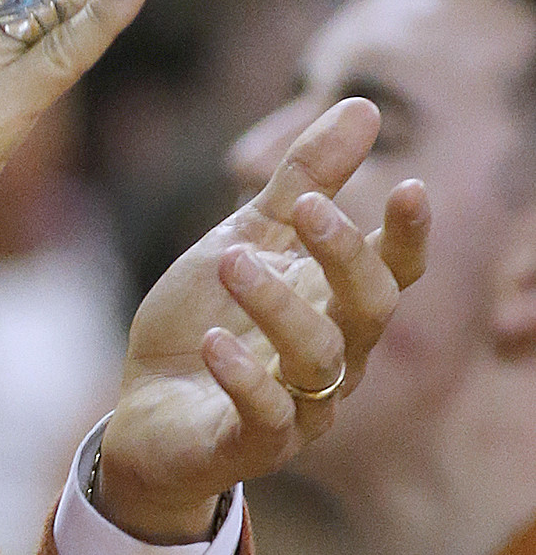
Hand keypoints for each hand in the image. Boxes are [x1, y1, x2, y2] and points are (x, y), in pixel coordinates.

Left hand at [95, 100, 429, 541]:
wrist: (144, 413)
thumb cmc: (204, 322)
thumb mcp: (244, 239)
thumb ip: (302, 181)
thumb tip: (365, 107)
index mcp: (335, 304)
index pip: (394, 269)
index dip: (408, 234)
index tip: (410, 185)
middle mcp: (335, 358)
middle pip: (369, 307)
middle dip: (344, 254)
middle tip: (304, 206)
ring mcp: (299, 407)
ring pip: (318, 356)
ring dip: (278, 304)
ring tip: (231, 260)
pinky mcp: (251, 447)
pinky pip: (266, 418)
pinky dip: (244, 379)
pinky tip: (214, 342)